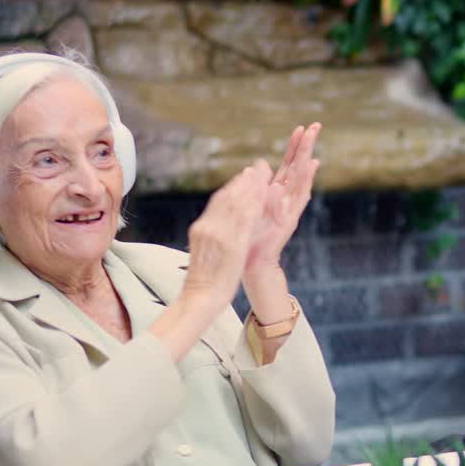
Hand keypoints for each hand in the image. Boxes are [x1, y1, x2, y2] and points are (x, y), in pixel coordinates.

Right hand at [181, 163, 267, 312]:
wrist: (200, 298)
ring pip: (237, 204)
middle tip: (258, 167)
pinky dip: (254, 204)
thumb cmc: (205, 279)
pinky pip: (245, 219)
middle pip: (228, 197)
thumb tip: (219, 223)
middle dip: (245, 180)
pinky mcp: (231, 245)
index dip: (234, 186)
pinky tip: (264, 195)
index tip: (245, 175)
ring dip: (252, 186)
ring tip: (264, 174)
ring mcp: (219, 235)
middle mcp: (209, 227)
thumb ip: (212, 235)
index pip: (219, 202)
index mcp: (202, 229)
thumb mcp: (205, 251)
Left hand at [245, 123, 320, 273]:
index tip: (300, 128)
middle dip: (305, 146)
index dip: (294, 147)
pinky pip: (299, 196)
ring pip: (301, 177)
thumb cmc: (250, 236)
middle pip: (298, 166)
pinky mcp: (291, 219)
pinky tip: (311, 166)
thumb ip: (256, 186)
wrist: (253, 261)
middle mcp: (286, 197)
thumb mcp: (250, 205)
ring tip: (313, 140)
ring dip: (306, 157)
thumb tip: (259, 165)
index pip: (288, 164)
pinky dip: (305, 181)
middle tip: (315, 125)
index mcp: (275, 192)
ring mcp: (291, 207)